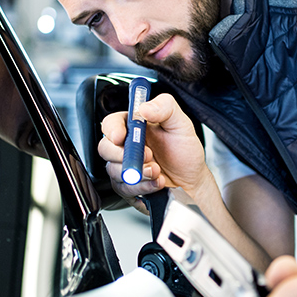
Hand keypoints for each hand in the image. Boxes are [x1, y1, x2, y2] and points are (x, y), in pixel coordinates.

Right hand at [98, 93, 215, 210]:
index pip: (111, 123)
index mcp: (134, 127)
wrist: (192, 180)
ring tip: (157, 171)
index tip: (121, 137)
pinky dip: (142, 187)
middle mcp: (126, 146)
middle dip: (123, 155)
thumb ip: (165, 107)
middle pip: (105, 149)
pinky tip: (156, 182)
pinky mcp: (128, 186)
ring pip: (113, 171)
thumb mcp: (181, 124)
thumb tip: (144, 108)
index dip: (112, 129)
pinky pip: (124, 189)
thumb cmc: (184, 150)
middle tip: (147, 156)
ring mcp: (125, 167)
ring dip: (137, 173)